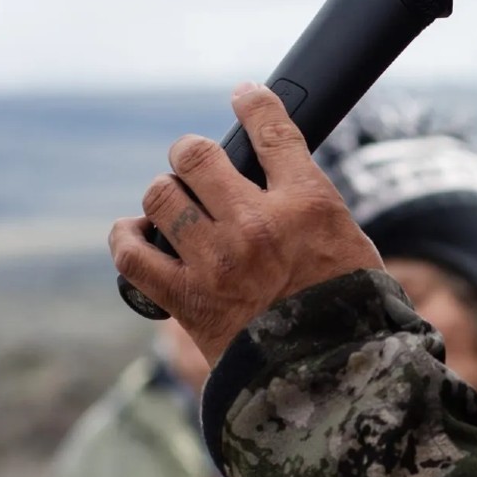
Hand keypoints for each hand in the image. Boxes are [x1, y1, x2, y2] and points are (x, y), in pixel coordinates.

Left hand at [108, 83, 382, 362]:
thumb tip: (276, 179)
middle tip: (197, 164)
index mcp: (306, 204)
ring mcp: (215, 261)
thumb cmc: (349, 311)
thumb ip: (309, 206)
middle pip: (197, 155)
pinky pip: (132, 255)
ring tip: (174, 205)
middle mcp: (255, 224)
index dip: (254, 103)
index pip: (272, 130)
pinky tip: (136, 235)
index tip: (245, 95)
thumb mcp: (348, 241)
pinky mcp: (185, 300)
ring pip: (161, 196)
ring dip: (165, 194)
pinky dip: (127, 238)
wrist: (330, 381)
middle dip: (191, 153)